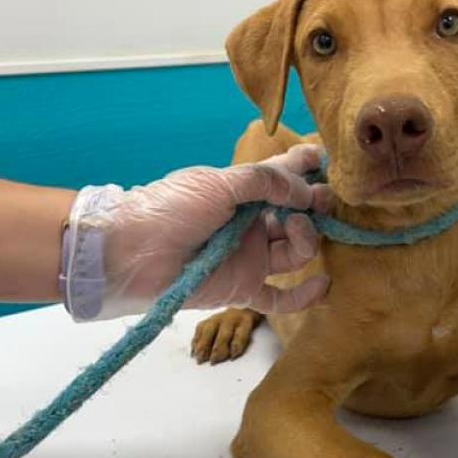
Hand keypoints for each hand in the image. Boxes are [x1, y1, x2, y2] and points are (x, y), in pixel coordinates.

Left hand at [69, 145, 332, 319]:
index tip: (323, 160)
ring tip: (296, 227)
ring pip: (295, 251)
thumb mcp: (218, 184)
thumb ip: (264, 181)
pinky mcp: (242, 288)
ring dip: (306, 238)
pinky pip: (279, 298)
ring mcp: (248, 257)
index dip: (304, 168)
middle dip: (314, 205)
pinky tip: (322, 284)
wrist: (133, 253)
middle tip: (323, 199)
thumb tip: (306, 189)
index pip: (281, 177)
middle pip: (296, 215)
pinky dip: (303, 295)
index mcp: (241, 193)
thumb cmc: (170, 209)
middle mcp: (250, 225)